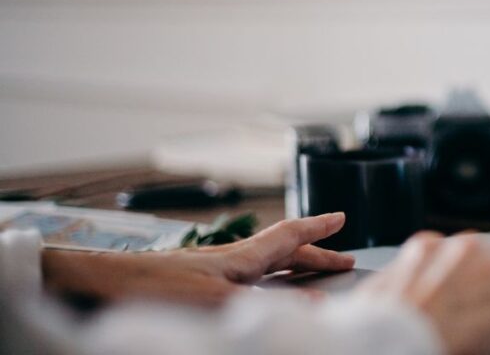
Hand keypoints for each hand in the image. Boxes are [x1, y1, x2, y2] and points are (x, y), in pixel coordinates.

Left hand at [42, 213, 354, 306]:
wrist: (112, 286)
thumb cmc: (159, 288)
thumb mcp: (221, 298)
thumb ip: (268, 303)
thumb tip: (313, 306)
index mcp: (243, 255)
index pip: (291, 234)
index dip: (318, 227)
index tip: (341, 218)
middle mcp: (234, 258)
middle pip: (285, 251)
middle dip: (317, 254)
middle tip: (344, 260)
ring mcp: (218, 269)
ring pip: (268, 265)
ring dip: (294, 267)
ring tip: (314, 276)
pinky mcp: (202, 283)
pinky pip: (249, 279)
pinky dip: (269, 282)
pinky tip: (265, 293)